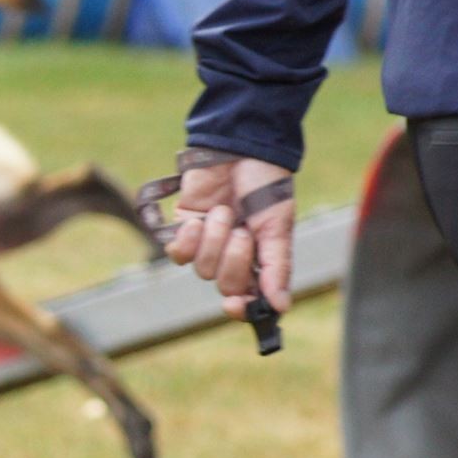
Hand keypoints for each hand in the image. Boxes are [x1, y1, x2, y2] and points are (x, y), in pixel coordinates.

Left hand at [165, 156, 295, 320]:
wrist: (240, 149)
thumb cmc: (265, 186)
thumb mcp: (278, 226)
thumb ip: (276, 266)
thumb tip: (280, 306)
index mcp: (260, 260)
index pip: (249, 299)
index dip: (241, 308)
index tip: (235, 305)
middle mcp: (232, 257)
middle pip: (225, 285)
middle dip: (233, 259)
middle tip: (242, 231)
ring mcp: (207, 244)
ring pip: (202, 269)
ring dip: (214, 238)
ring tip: (224, 212)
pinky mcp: (184, 230)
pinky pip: (177, 253)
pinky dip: (187, 238)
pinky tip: (197, 220)